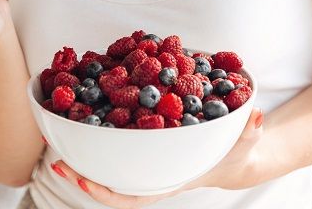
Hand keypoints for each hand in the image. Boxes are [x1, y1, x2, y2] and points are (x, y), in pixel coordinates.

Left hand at [49, 107, 265, 206]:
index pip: (134, 195)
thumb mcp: (246, 142)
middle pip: (112, 182)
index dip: (107, 193)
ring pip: (110, 165)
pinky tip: (83, 117)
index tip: (84, 183)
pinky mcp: (145, 145)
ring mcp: (147, 161)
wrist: (236, 151)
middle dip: (83, 175)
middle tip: (57, 159)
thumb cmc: (238, 150)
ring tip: (57, 140)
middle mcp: (153, 173)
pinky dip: (100, 134)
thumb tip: (254, 116)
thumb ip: (250, 131)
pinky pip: (118, 144)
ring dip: (84, 155)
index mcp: (170, 179)